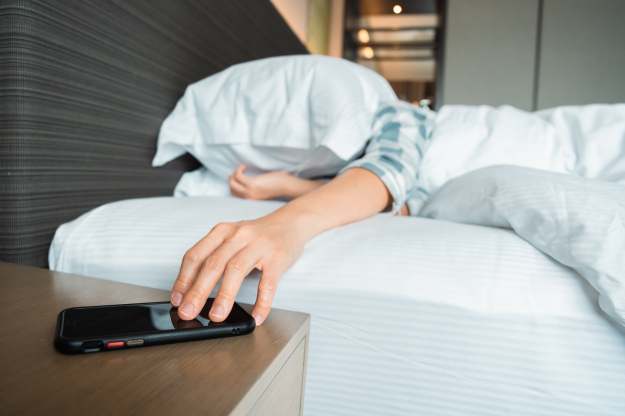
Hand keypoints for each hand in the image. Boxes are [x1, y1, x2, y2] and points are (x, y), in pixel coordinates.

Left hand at [170, 215, 307, 324]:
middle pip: (213, 264)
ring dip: (224, 296)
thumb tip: (193, 290)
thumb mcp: (232, 239)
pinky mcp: (277, 257)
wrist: (291, 223)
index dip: (183, 279)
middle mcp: (238, 236)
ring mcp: (259, 245)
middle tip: (188, 312)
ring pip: (236, 270)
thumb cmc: (258, 235)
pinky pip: (268, 283)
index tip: (177, 299)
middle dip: (197, 292)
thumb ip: (215, 257)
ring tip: (217, 316)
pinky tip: (257, 316)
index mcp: (221, 231)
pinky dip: (262, 302)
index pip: (195, 255)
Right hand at [229, 165, 293, 199]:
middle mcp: (248, 198)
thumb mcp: (262, 188)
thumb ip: (253, 187)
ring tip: (242, 168)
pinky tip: (244, 167)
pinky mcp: (252, 184)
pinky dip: (238, 170)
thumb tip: (243, 178)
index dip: (233, 184)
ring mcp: (249, 192)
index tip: (234, 176)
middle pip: (231, 188)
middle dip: (232, 178)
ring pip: (232, 182)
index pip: (234, 194)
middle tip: (238, 171)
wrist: (286, 187)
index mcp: (251, 200)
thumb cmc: (277, 185)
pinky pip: (238, 176)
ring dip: (235, 173)